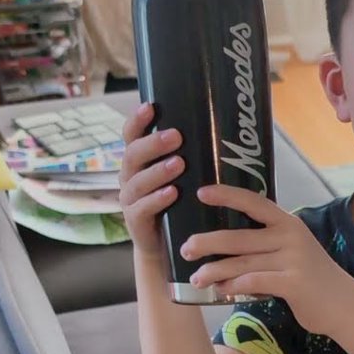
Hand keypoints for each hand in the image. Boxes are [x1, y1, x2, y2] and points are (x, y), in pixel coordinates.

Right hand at [118, 102, 182, 259]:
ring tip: (179, 163)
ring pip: (137, 181)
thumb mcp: (183, 178)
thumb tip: (224, 132)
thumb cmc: (178, 204)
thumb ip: (191, 158)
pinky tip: (172, 193)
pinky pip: (142, 208)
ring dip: (158, 171)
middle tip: (177, 137)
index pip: (131, 136)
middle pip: (133, 155)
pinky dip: (157, 200)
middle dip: (154, 144)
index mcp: (139, 162)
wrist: (167, 246)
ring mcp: (130, 199)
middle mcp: (130, 177)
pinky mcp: (135, 221)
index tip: (150, 106)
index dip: (137, 121)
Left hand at [181, 185, 353, 334]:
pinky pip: (253, 282)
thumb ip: (268, 244)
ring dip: (214, 270)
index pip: (254, 202)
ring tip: (196, 277)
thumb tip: (226, 244)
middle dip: (208, 242)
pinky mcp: (293, 283)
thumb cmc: (313, 280)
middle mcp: (290, 237)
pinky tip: (220, 290)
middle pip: (239, 237)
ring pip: (241, 262)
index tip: (201, 192)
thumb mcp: (294, 251)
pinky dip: (233, 286)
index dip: (227, 195)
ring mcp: (293, 259)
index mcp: (288, 224)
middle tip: (186, 248)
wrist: (345, 306)